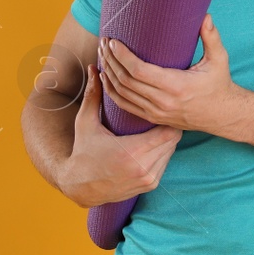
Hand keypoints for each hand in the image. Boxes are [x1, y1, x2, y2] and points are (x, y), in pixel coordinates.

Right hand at [57, 63, 182, 207]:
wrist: (80, 186)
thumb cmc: (83, 151)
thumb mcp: (85, 123)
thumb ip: (92, 95)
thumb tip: (93, 67)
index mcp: (131, 152)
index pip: (168, 130)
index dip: (167, 116)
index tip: (160, 105)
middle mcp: (143, 169)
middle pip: (173, 140)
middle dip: (168, 125)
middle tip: (162, 111)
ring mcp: (148, 179)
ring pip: (171, 151)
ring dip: (166, 139)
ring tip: (158, 124)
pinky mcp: (150, 185)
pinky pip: (166, 162)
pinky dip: (162, 152)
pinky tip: (153, 142)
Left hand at [100, 14, 246, 136]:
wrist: (223, 115)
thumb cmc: (219, 84)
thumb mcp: (219, 60)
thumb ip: (212, 37)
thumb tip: (205, 15)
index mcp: (177, 86)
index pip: (139, 71)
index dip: (123, 56)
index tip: (114, 42)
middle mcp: (163, 102)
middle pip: (126, 81)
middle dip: (111, 60)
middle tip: (104, 42)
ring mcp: (156, 112)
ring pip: (122, 94)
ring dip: (108, 74)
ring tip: (102, 55)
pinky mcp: (153, 118)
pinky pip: (125, 106)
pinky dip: (111, 91)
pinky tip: (105, 77)